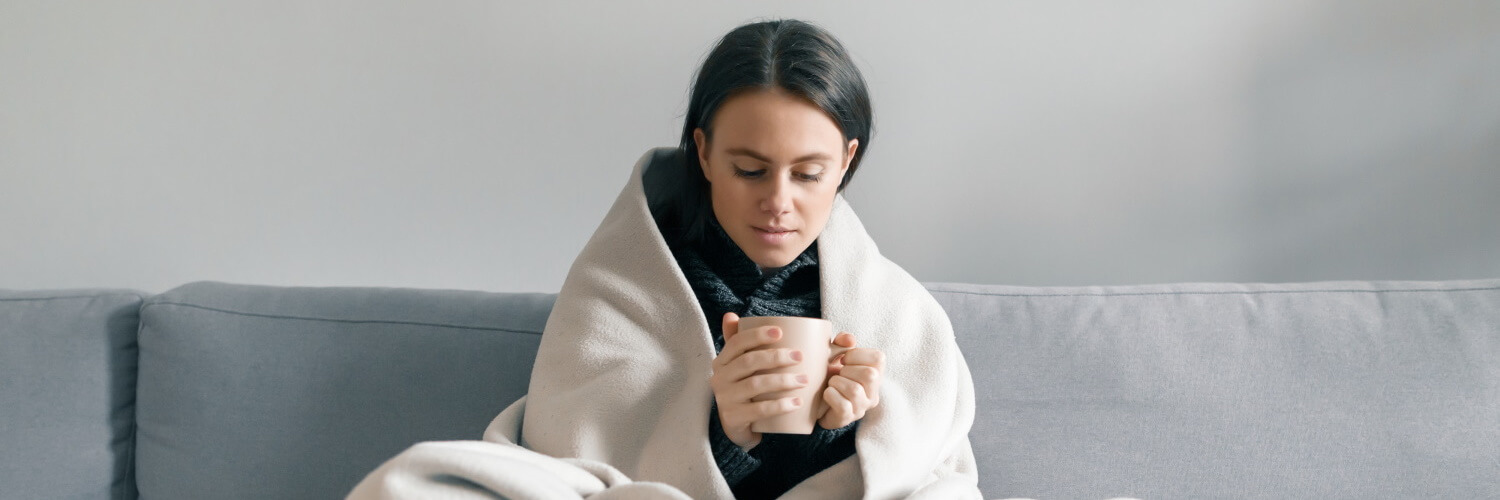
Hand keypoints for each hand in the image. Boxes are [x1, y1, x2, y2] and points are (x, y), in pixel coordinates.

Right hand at [709, 312, 809, 448]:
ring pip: (755, 385)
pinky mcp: (734, 418)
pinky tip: (797, 402)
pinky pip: (759, 410)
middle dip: (776, 357)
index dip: (757, 335)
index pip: (736, 343)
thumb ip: (739, 342)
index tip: (780, 332)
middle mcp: (719, 378)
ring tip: (804, 380)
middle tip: (799, 356)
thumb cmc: (743, 389)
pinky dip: (780, 405)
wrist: (735, 426)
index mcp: (722, 361)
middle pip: (748, 362)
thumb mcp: (739, 366)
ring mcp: (725, 399)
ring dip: (783, 381)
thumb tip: (731, 314)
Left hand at [818, 332, 883, 428]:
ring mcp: (861, 408)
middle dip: (847, 370)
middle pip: (870, 375)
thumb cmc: (827, 374)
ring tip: (831, 383)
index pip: (879, 358)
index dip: (858, 354)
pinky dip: (830, 395)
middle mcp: (873, 393)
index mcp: (875, 374)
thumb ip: (841, 342)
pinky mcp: (847, 419)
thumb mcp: (832, 354)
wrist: (810, 400)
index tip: (844, 359)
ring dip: (836, 382)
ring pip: (855, 390)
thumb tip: (849, 339)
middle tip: (837, 373)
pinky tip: (827, 393)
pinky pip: (843, 405)